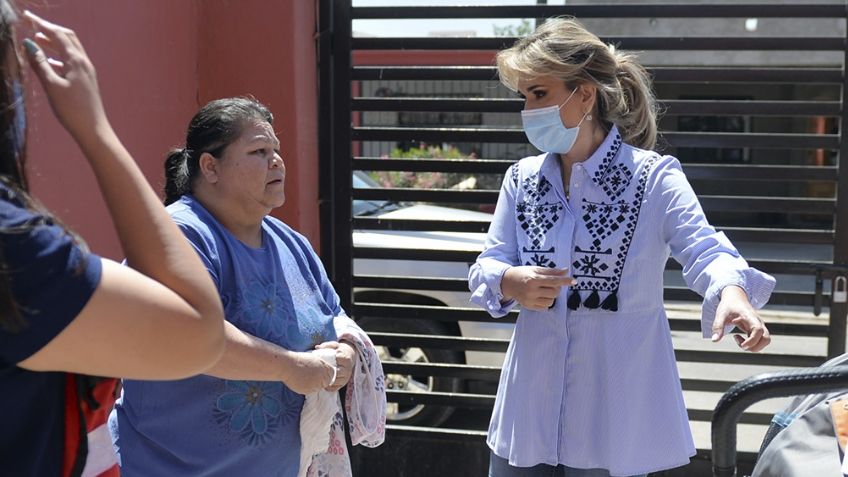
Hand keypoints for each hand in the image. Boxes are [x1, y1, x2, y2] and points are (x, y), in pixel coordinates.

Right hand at [21, 10, 108, 142]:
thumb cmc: (72, 109)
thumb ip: (40, 64)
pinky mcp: (86, 81)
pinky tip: (50, 62)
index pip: (58, 35)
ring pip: (70, 50)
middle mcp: (84, 62)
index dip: (42, 24)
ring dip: (54, 42)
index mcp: (76, 61)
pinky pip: (72, 62)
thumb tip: (29, 44)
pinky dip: (59, 57)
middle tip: (32, 25)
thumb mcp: (51, 85)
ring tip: (37, 41)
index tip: (27, 17)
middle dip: (50, 29)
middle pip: (67, 38)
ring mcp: (87, 71)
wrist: (93, 129)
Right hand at [282, 351, 335, 394]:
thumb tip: (325, 372)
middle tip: (309, 374)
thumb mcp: (316, 360)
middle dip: (319, 380)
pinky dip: (305, 387)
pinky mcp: (308, 391)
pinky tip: (300, 380)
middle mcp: (324, 379)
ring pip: (316, 388)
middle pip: (324, 383)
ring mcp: (316, 386)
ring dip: (312, 384)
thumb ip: (323, 367)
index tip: (317, 371)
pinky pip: (309, 390)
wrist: (289, 365)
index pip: (331, 376)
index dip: (324, 374)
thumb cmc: (301, 360)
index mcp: (327, 370)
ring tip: (304, 376)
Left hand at [316, 340, 356, 391]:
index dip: (328, 361)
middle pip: (336, 373)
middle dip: (327, 372)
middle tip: (317, 370)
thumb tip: (317, 347)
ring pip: (335, 382)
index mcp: (346, 359)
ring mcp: (345, 378)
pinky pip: (334, 388)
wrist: (347, 358)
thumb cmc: (338, 351)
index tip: (321, 361)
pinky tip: (322, 384)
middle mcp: (347, 369)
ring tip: (318, 378)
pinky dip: (327, 387)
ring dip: (326, 381)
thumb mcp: (334, 345)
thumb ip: (326, 345)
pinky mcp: (342, 384)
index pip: (336, 361)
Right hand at [501, 266, 574, 310]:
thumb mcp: (536, 269)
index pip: (554, 281)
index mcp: (534, 279)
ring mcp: (530, 300)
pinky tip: (540, 295)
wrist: (507, 282)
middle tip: (551, 283)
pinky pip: (545, 307)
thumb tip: (566, 271)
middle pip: (554, 292)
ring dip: (551, 295)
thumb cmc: (523, 273)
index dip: (565, 281)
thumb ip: (551, 271)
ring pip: (551, 301)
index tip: (574, 281)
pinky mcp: (529, 306)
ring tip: (544, 290)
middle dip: (557, 288)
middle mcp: (531, 291)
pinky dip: (546, 301)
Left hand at [711, 285, 770, 351]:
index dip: (752, 341)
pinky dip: (751, 344)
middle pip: (766, 339)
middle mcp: (758, 322)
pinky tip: (738, 338)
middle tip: (741, 345)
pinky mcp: (757, 329)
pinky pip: (759, 340)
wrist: (735, 298)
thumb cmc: (728, 306)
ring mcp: (759, 326)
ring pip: (765, 341)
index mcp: (750, 317)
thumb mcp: (720, 314)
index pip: (758, 330)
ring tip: (739, 341)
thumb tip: (714, 340)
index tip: (742, 345)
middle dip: (755, 347)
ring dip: (753, 347)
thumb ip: (717, 326)